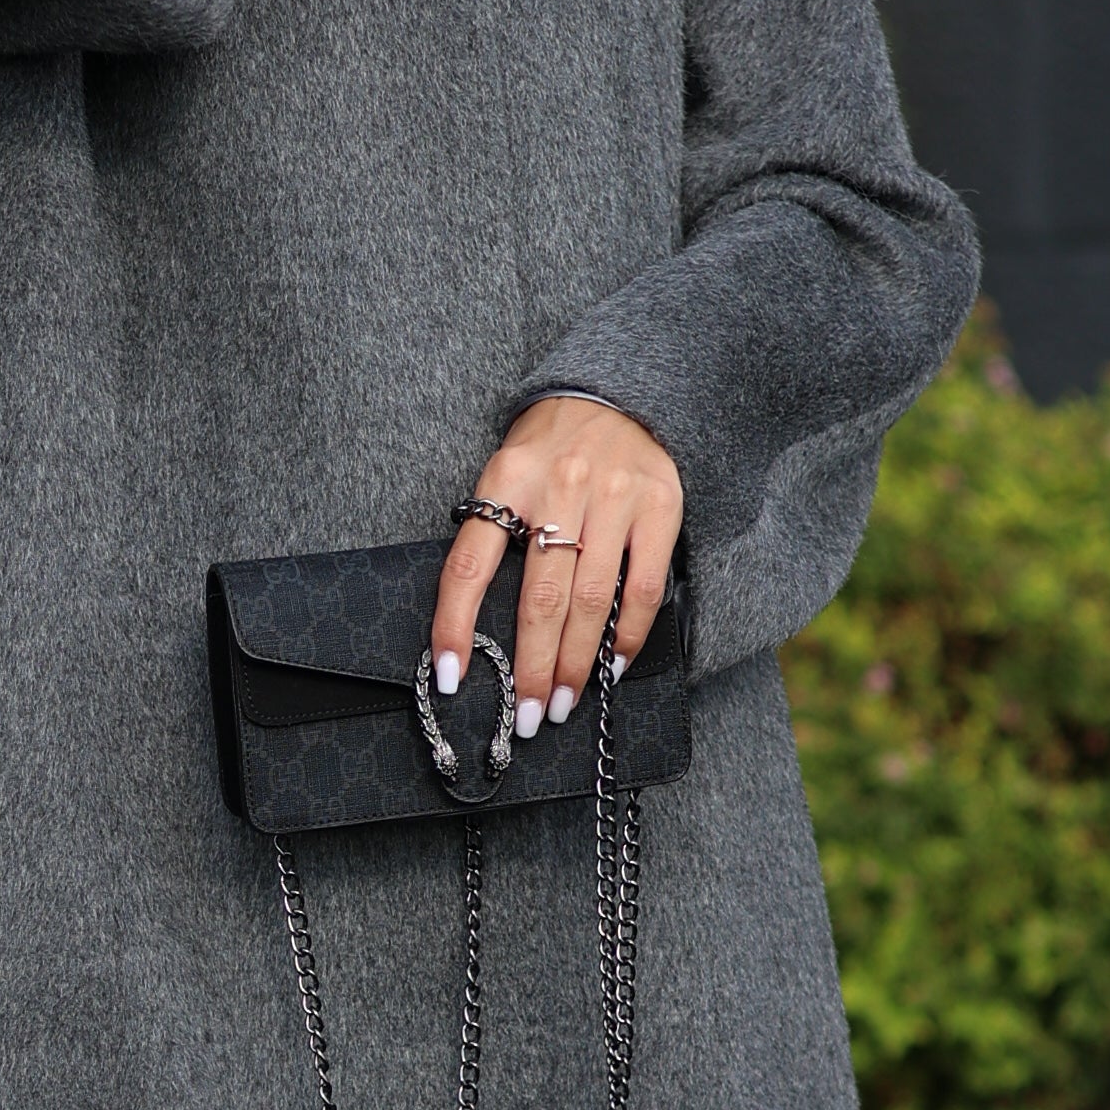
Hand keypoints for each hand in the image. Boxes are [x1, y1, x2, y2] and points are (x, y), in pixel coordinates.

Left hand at [431, 397, 686, 738]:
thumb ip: (495, 532)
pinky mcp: (659, 506)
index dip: (453, 626)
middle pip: (539, 598)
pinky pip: (643, 587)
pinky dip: (628, 635)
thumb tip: (477, 626)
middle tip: (528, 716)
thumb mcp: (509, 473)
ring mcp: (613, 496)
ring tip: (564, 703)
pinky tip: (613, 666)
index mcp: (506, 479)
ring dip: (577, 663)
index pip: (469, 565)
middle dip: (532, 668)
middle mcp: (559, 486)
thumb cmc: (553, 448)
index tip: (449, 677)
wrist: (622, 392)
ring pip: (591, 600)